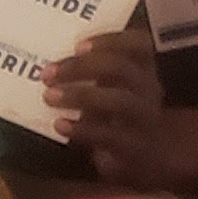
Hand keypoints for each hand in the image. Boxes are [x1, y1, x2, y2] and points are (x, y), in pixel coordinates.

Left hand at [45, 25, 168, 186]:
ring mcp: (144, 119)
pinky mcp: (134, 148)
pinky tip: (59, 125)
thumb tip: (52, 65)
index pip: (138, 44)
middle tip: (48, 73)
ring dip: (80, 95)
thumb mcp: (110, 87)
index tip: (78, 45)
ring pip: (119, 100)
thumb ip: (91, 72)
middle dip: (81, 67)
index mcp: (143, 68)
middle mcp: (149, 89)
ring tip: (49, 96)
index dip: (110, 41)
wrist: (146, 157)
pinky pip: (109, 136)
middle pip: (121, 68)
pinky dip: (81, 129)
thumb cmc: (118, 112)